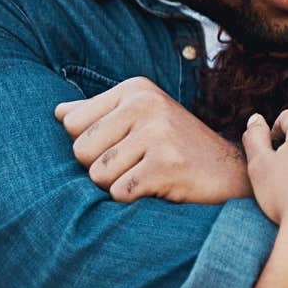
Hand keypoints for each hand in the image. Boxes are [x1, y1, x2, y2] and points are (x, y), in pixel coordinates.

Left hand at [55, 77, 247, 202]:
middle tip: (137, 164)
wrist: (230, 171)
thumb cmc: (177, 146)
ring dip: (118, 185)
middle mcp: (146, 104)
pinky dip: (134, 198)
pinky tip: (160, 186)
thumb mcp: (142, 119)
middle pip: (81, 150)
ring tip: (149, 174)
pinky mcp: (166, 165)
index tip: (124, 145)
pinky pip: (120, 192)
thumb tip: (58, 112)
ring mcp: (159, 133)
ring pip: (98, 175)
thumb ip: (99, 114)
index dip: (91, 144)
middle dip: (101, 168)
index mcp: (135, 89)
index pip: (72, 123)